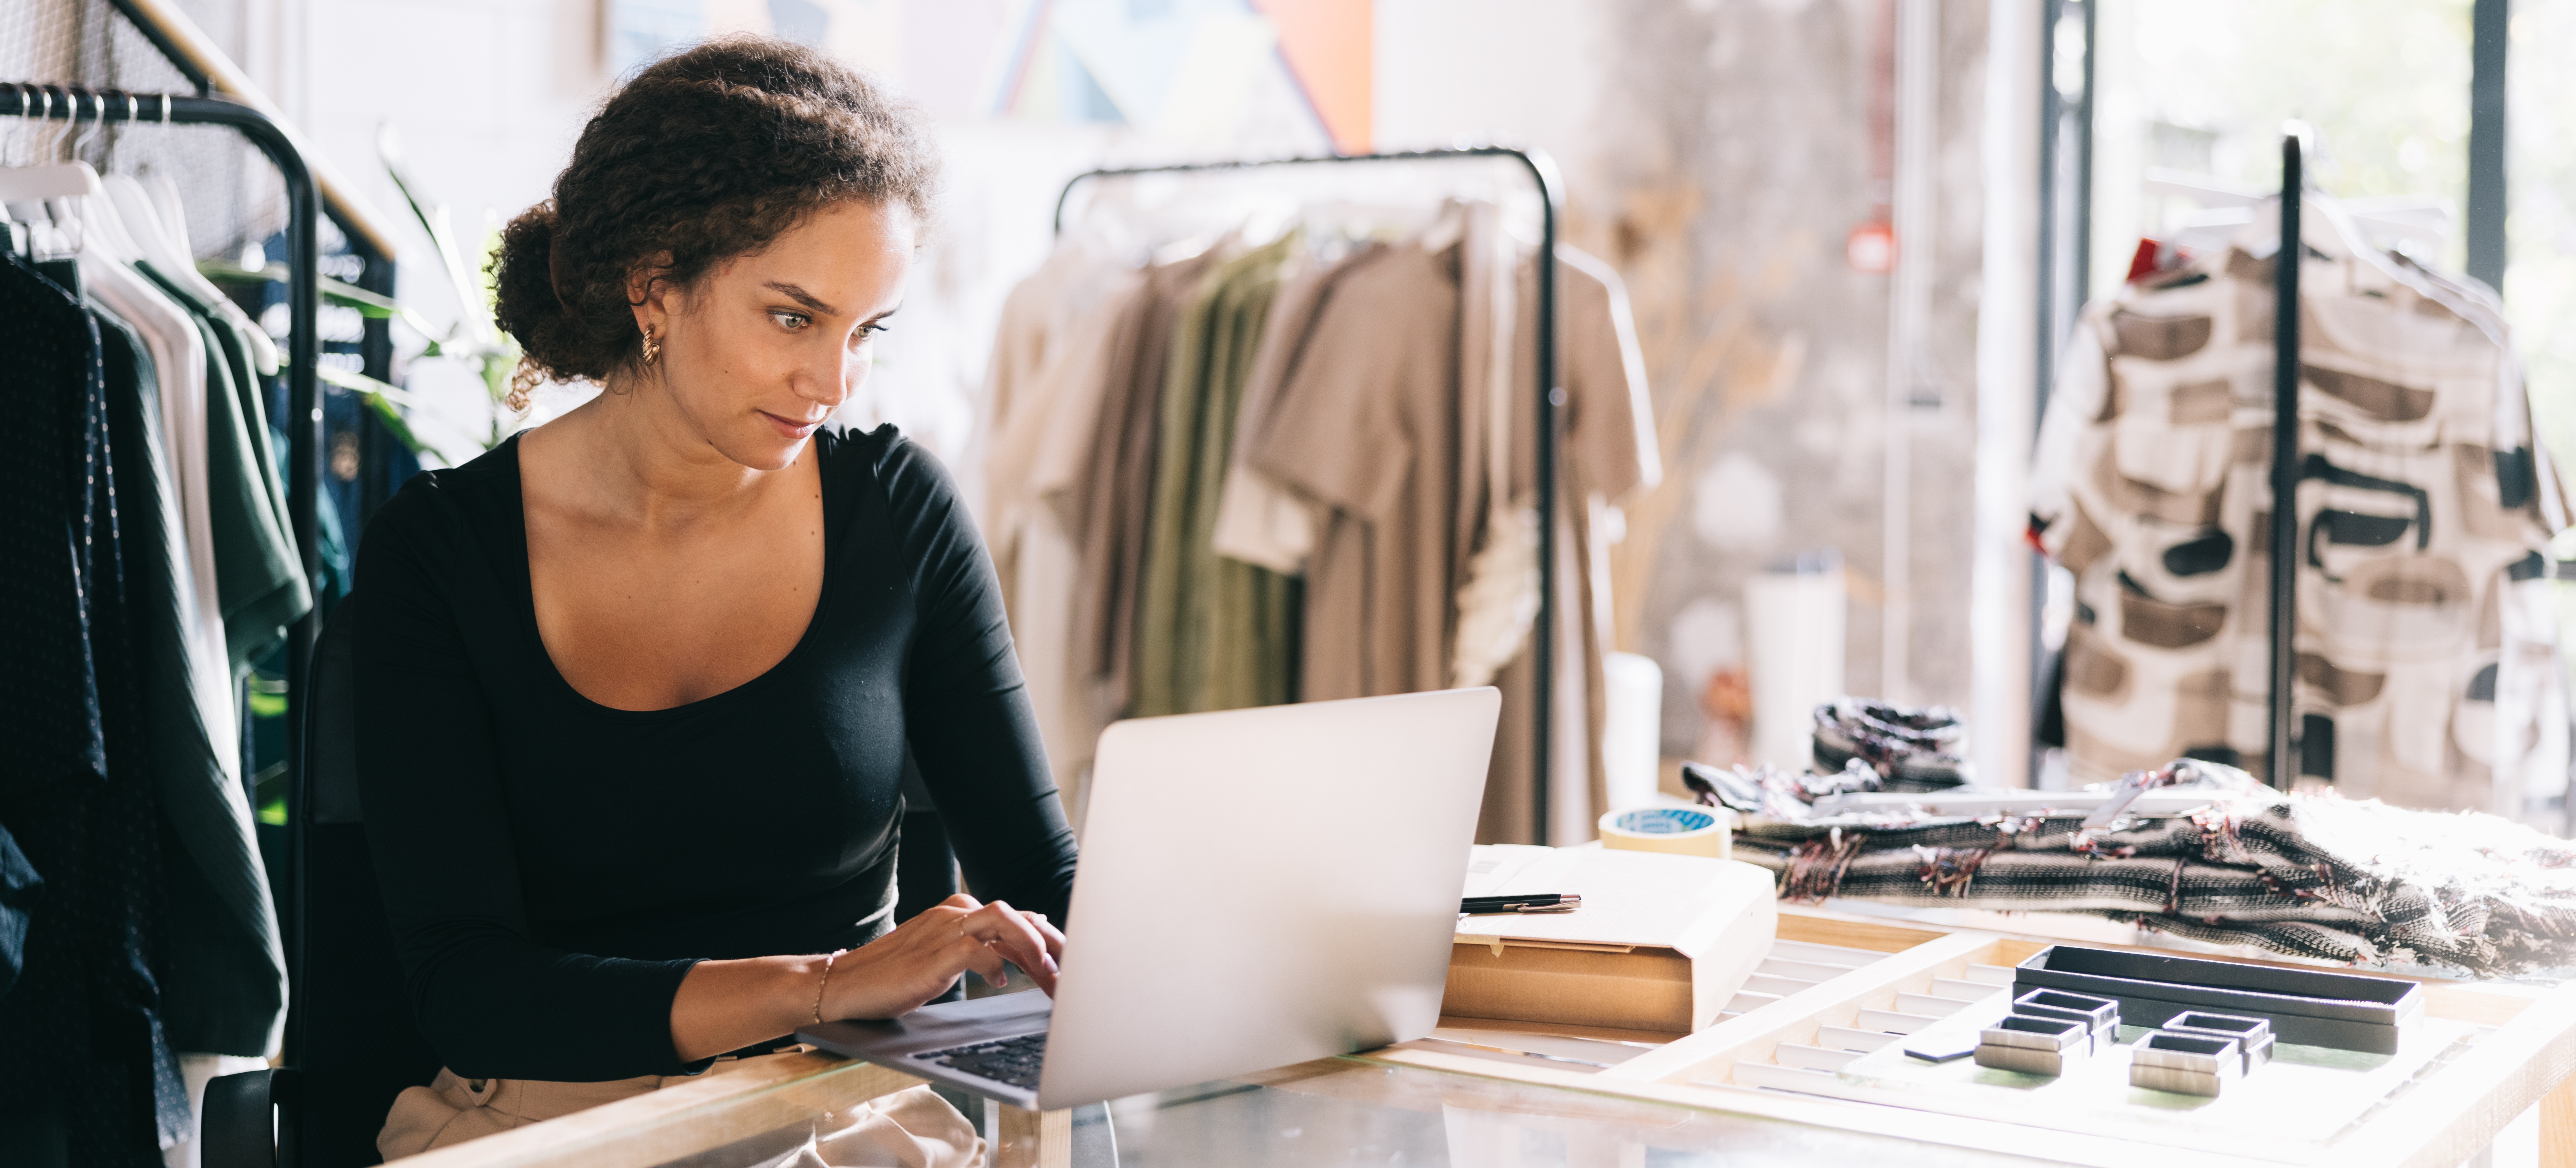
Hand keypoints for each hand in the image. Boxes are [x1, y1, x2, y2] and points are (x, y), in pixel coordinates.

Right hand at [822, 894, 1066, 1020]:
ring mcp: (944, 930)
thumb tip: (1016, 958)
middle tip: (1072, 971)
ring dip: (1033, 947)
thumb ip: (978, 951)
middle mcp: (955, 914)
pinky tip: (1000, 983)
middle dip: (1052, 943)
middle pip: (1018, 915)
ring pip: (1004, 920)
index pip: (1015, 916)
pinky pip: (978, 949)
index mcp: (958, 913)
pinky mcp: (935, 953)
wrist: (846, 983)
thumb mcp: (945, 959)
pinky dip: (996, 965)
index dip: (1047, 937)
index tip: (1068, 961)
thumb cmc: (894, 975)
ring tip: (1047, 975)